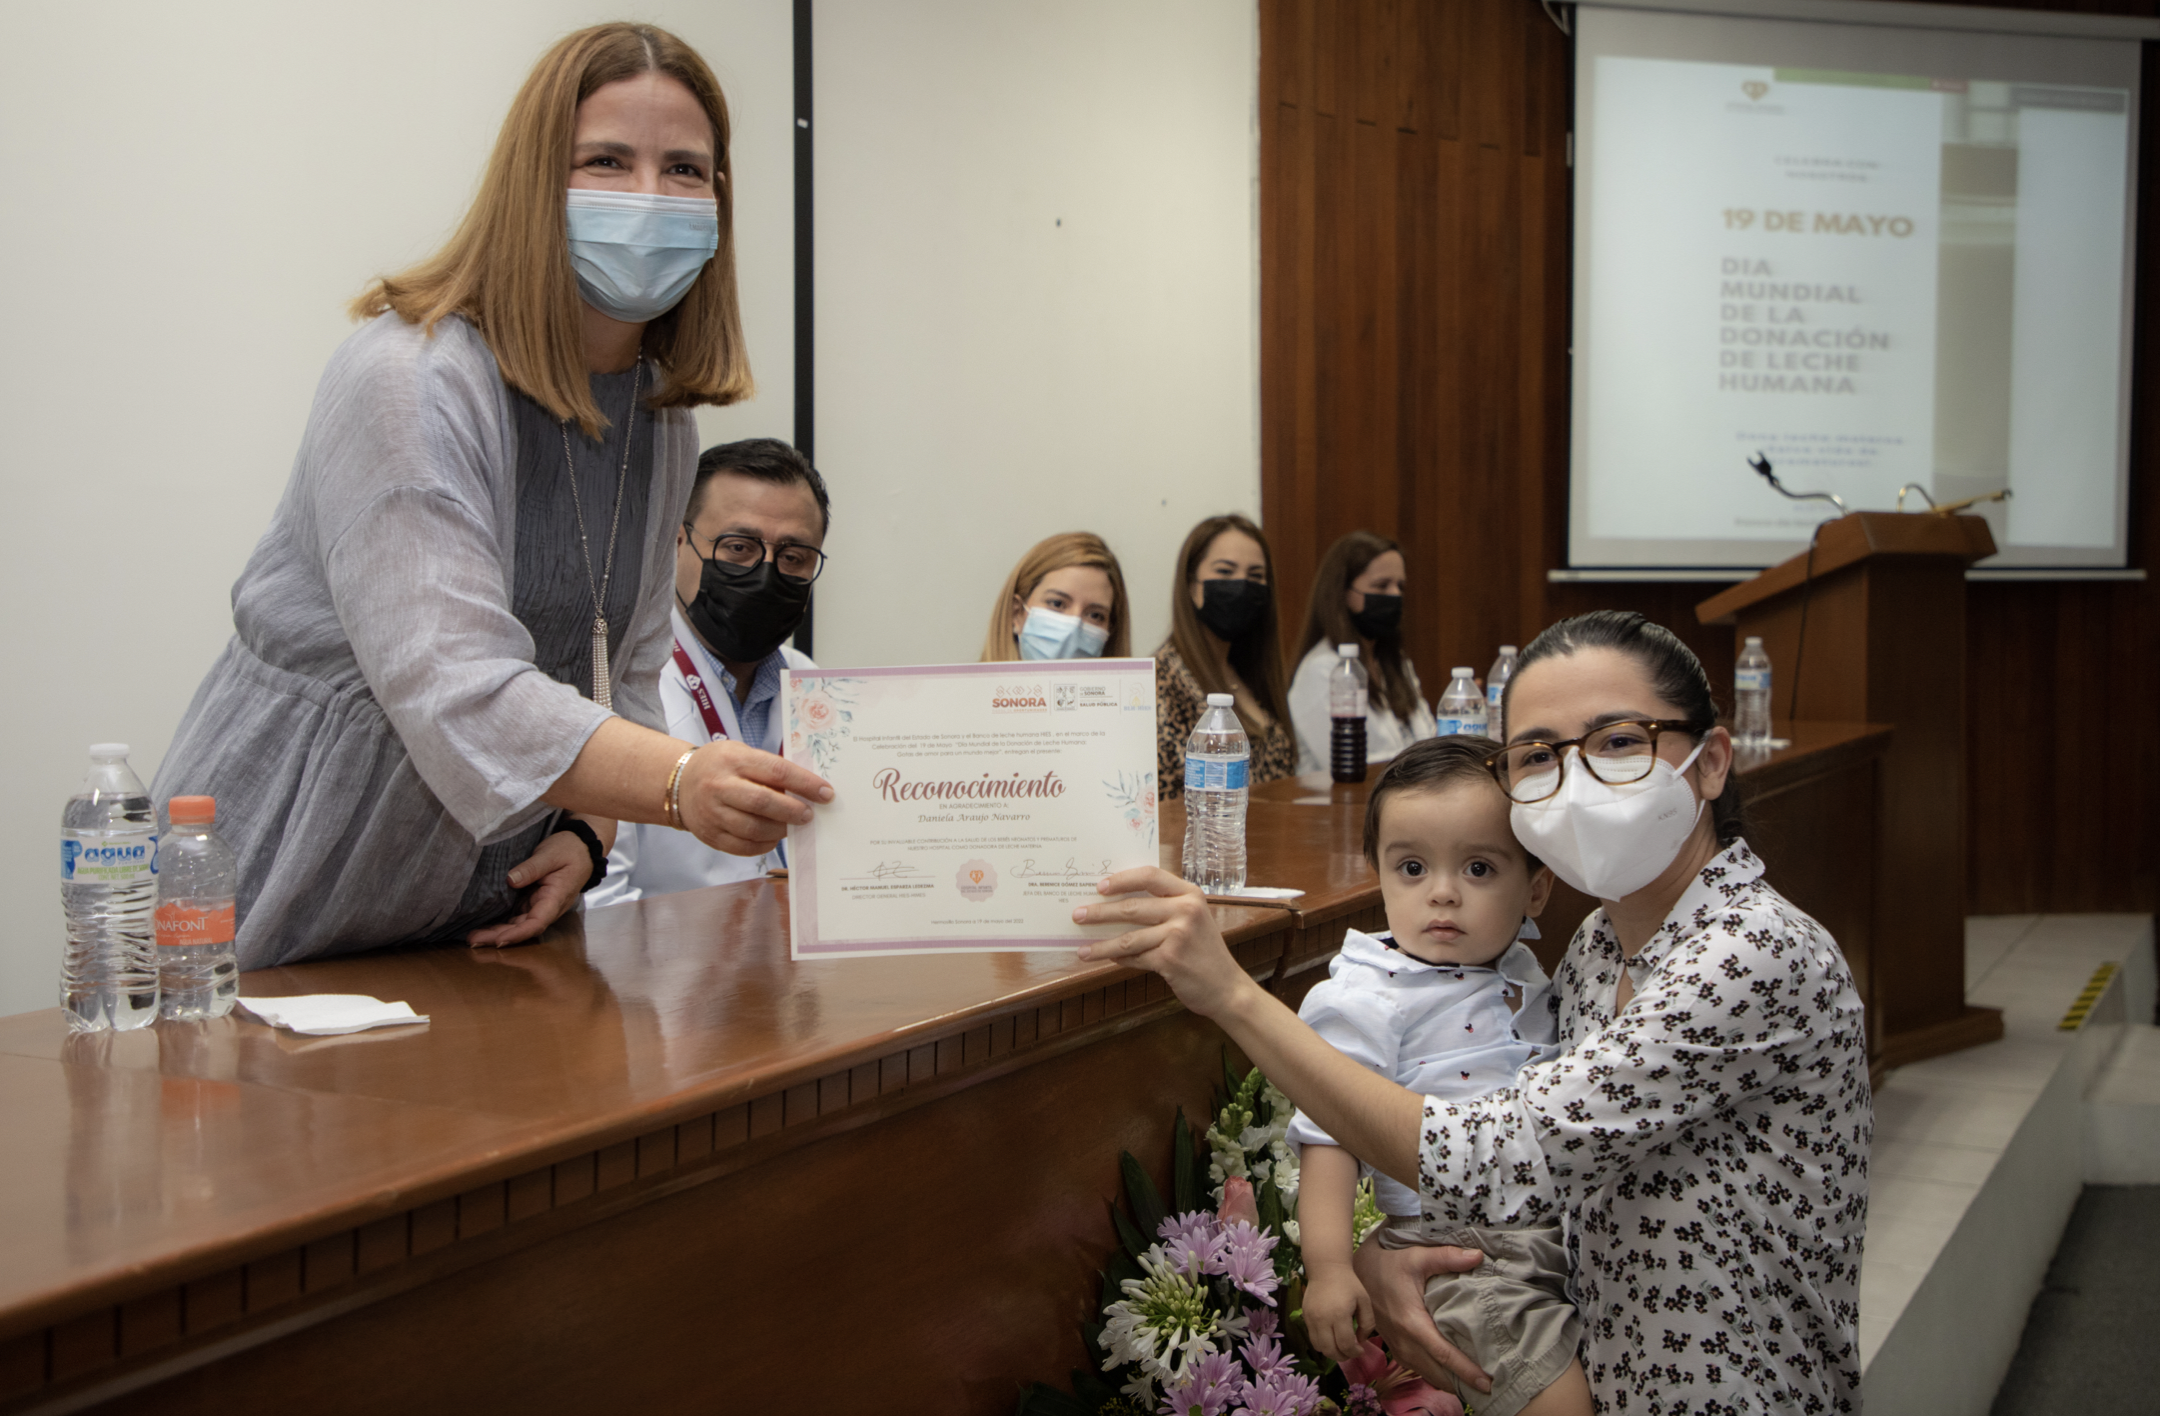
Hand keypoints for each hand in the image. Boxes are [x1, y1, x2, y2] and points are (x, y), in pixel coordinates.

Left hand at [468, 830, 591, 948]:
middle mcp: (546, 907)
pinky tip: (483, 924)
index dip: (518, 934)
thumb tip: (510, 880)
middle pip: (522, 928)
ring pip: (516, 924)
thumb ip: (532, 868)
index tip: (499, 940)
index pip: (537, 923)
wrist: (580, 847)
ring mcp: (538, 905)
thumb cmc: (569, 850)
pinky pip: (514, 916)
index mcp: (555, 899)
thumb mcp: (551, 854)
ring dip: (496, 932)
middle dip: (498, 936)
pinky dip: (500, 922)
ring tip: (473, 936)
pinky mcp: (530, 900)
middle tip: (473, 939)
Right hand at [677, 741, 832, 855]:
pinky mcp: (710, 835)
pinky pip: (743, 847)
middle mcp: (720, 786)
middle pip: (763, 802)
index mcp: (734, 760)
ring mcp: (712, 813)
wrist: (678, 782)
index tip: (826, 793)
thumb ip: (770, 769)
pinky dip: (764, 845)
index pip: (776, 771)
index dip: (805, 784)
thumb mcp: (742, 754)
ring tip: (792, 826)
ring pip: (753, 829)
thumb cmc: (721, 766)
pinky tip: (773, 837)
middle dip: (792, 811)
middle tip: (809, 815)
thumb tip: (809, 789)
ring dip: (780, 830)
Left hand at [1072, 867, 1257, 1019]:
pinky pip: (1135, 958)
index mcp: (1190, 894)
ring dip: (1101, 945)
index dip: (1122, 879)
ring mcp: (1178, 935)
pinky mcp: (1170, 960)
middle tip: (1078, 915)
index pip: (1150, 876)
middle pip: (1132, 907)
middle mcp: (1186, 910)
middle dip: (1100, 912)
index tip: (1099, 886)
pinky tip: (1108, 960)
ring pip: (1128, 938)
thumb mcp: (1193, 919)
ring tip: (1083, 949)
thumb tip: (1118, 903)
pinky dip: (1120, 960)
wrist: (1227, 987)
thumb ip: (1166, 907)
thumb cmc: (1205, 952)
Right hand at [1301, 1262, 1374, 1365]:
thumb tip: (1361, 1340)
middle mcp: (1322, 1320)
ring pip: (1319, 1348)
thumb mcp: (1364, 1301)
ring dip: (1331, 1352)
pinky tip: (1331, 1337)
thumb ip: (1368, 1323)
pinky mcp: (1305, 1317)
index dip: (1354, 1352)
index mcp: (1339, 1315)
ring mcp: (1311, 1319)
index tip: (1361, 1349)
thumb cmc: (1348, 1284)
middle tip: (1351, 1352)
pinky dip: (1322, 1344)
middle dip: (1343, 1356)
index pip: (1345, 1345)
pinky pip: (1312, 1338)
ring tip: (1340, 1347)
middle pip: (1330, 1350)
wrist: (1326, 1269)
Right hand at [1352, 1242, 1491, 1394]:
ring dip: (1449, 1381)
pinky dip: (1435, 1375)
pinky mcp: (1394, 1346)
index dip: (1466, 1370)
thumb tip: (1478, 1256)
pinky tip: (1449, 1374)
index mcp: (1413, 1323)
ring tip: (1473, 1385)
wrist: (1358, 1271)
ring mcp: (1398, 1346)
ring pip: (1427, 1374)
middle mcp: (1405, 1341)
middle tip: (1489, 1387)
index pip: (1444, 1354)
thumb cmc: (1388, 1263)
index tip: (1487, 1383)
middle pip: (1437, 1373)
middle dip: (1463, 1383)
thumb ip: (1447, 1257)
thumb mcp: (1416, 1257)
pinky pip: (1417, 1369)